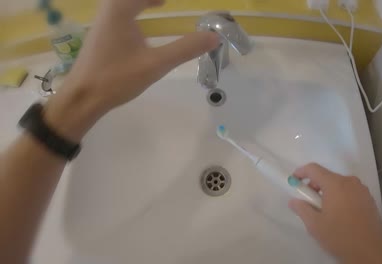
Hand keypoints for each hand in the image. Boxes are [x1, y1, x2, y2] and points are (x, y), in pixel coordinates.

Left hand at [44, 0, 218, 140]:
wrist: (82, 97)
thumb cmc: (117, 78)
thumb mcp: (156, 64)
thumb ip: (185, 49)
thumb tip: (214, 37)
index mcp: (121, 8)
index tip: (174, 2)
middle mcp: (109, 8)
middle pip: (133, 0)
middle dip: (152, 1)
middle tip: (166, 4)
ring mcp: (102, 21)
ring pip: (124, 4)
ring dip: (142, 4)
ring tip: (160, 4)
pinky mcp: (100, 34)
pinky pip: (119, 11)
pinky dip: (134, 10)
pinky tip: (142, 24)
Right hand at [289, 163, 381, 263]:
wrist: (370, 252)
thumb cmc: (339, 236)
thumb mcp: (314, 224)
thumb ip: (302, 209)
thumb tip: (294, 201)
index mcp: (335, 184)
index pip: (314, 169)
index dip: (301, 172)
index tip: (294, 181)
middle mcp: (350, 182)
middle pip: (327, 176)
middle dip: (315, 185)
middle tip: (309, 201)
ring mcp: (362, 190)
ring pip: (339, 184)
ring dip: (328, 192)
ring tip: (324, 210)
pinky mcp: (369, 199)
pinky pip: (350, 191)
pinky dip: (341, 197)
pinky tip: (339, 214)